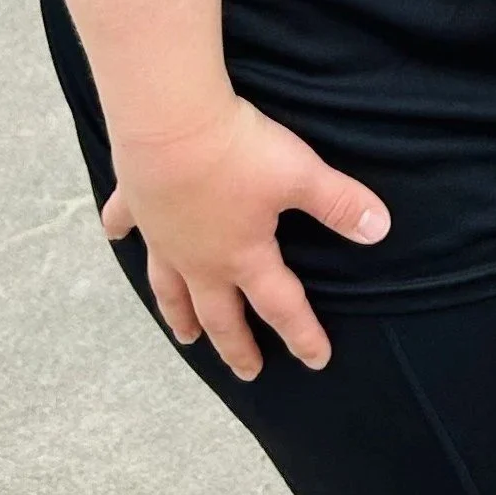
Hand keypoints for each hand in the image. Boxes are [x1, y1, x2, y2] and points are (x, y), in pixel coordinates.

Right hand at [101, 97, 389, 378]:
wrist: (169, 122)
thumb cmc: (238, 151)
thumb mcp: (300, 175)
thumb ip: (340, 204)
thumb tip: (380, 230)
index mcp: (242, 255)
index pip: (280, 305)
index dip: (302, 335)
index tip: (317, 361)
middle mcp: (198, 258)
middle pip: (219, 313)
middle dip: (236, 345)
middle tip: (247, 372)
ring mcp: (162, 235)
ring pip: (169, 286)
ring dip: (178, 313)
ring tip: (184, 336)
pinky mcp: (136, 202)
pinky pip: (126, 223)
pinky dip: (120, 230)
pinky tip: (115, 235)